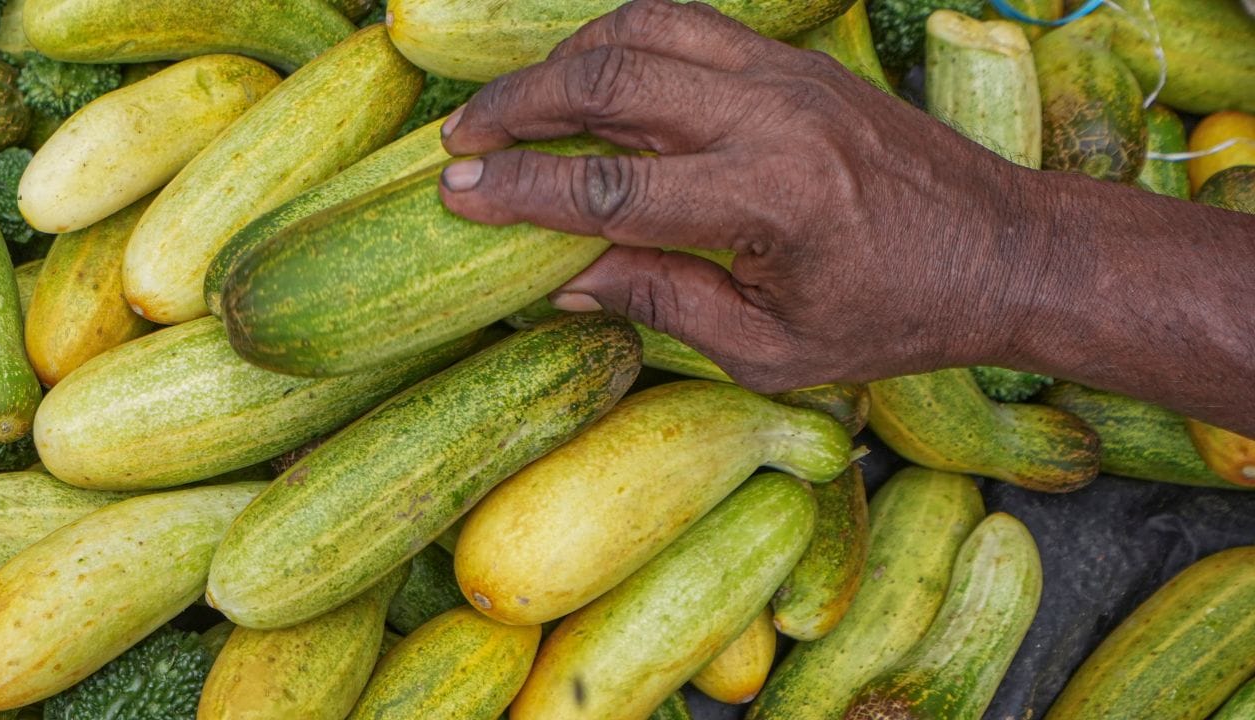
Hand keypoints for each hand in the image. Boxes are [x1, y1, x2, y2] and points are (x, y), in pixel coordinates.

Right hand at [437, 0, 1036, 392]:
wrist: (1002, 249)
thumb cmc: (896, 316)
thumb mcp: (774, 346)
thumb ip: (664, 303)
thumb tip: (566, 281)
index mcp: (766, 203)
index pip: (608, 187)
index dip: (520, 191)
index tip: (455, 192)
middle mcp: (771, 118)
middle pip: (610, 81)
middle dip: (518, 107)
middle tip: (460, 136)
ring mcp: (786, 76)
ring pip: (644, 30)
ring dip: (564, 59)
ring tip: (515, 104)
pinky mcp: (796, 60)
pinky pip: (689, 24)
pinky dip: (624, 38)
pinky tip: (593, 73)